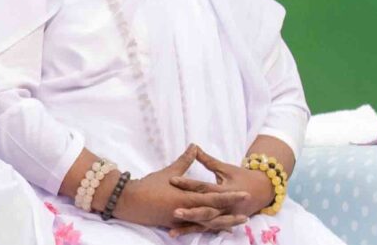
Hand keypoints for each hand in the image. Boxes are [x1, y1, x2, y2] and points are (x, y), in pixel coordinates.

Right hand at [114, 145, 250, 229]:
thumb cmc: (149, 185)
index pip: (214, 197)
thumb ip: (185, 160)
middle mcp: (186, 211)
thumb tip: (194, 146)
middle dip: (230, 214)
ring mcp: (180, 220)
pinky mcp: (174, 225)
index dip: (230, 196)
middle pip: (213, 214)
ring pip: (205, 224)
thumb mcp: (170, 172)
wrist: (130, 201)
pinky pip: (193, 229)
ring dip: (220, 225)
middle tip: (246, 215)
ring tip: (234, 225)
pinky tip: (212, 231)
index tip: (244, 194)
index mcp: (187, 197)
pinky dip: (204, 229)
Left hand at [168, 147, 275, 236]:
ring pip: (205, 223)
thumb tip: (194, 147)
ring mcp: (224, 217)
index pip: (204, 187)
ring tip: (172, 231)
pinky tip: (176, 233)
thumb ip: (208, 160)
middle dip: (190, 212)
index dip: (189, 184)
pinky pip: (205, 229)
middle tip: (174, 210)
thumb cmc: (241, 177)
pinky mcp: (221, 223)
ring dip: (189, 226)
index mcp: (226, 190)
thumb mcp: (225, 168)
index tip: (172, 180)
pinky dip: (192, 231)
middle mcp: (226, 206)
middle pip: (206, 210)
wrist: (261, 191)